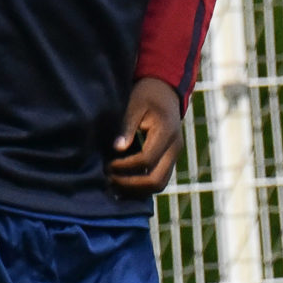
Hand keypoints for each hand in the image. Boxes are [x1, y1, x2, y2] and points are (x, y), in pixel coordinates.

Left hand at [106, 77, 184, 199]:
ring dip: (136, 191)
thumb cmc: (147, 96)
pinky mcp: (169, 160)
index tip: (107, 165)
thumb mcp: (135, 104)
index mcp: (167, 132)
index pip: (146, 159)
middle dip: (131, 185)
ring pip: (159, 185)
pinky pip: (158, 181)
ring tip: (113, 186)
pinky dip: (141, 188)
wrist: (165, 91)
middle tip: (109, 180)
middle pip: (156, 180)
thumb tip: (117, 149)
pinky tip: (122, 186)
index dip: (125, 166)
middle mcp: (175, 148)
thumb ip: (127, 127)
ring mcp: (174, 156)